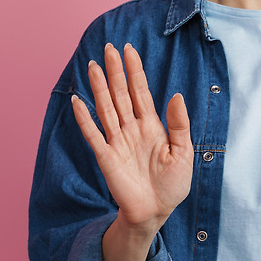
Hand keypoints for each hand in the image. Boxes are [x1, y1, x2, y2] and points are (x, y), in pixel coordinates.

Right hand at [71, 43, 192, 231]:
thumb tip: (176, 95)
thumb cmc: (172, 185)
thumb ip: (179, 124)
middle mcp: (132, 129)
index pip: (140, 92)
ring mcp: (117, 142)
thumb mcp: (184, 153)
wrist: (156, 212)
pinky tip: (77, 101)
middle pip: (121, 94)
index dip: (135, 71)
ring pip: (106, 108)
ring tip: (92, 66)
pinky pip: (93, 135)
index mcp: (151, 126)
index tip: (129, 50)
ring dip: (99, 88)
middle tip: (109, 48)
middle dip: (115, 72)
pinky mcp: (106, 157)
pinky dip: (84, 119)